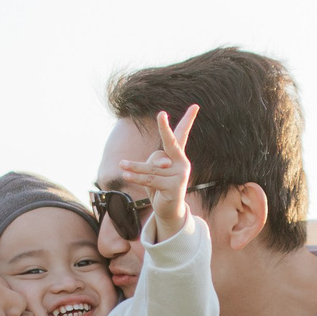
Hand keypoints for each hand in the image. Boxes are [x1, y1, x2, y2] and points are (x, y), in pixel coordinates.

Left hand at [116, 103, 199, 240]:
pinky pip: (150, 179)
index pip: (182, 134)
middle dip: (164, 128)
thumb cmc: (160, 186)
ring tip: (122, 164)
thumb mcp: (155, 171)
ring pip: (152, 167)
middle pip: (171, 142)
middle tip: (161, 114)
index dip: (189, 119)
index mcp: (178, 155)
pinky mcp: (175, 186)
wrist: (168, 209)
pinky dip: (136, 176)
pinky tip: (126, 173)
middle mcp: (182, 162)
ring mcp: (180, 174)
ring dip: (135, 167)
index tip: (195, 106)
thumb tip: (162, 164)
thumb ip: (155, 163)